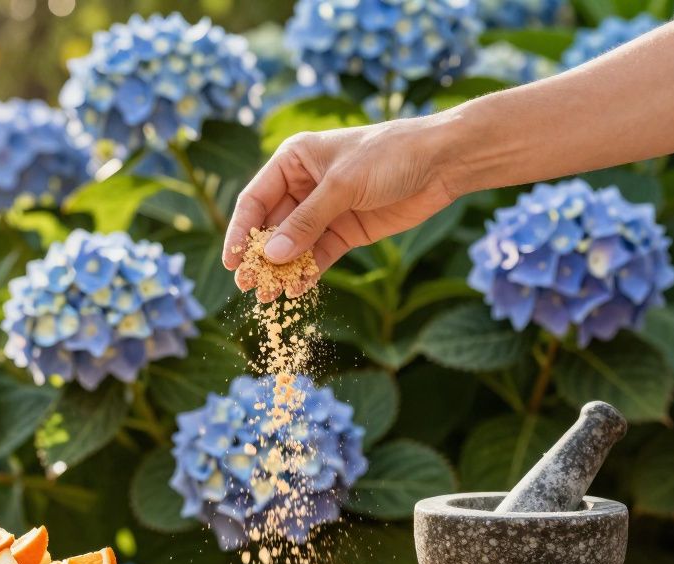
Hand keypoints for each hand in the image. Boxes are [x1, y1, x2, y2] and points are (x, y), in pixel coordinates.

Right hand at [222, 115, 460, 286]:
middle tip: (246, 285)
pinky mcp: (346, 230)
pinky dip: (308, 273)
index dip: (240, 230)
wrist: (441, 162)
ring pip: (294, 245)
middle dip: (259, 256)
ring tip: (267, 297)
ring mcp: (325, 210)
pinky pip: (319, 255)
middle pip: (271, 226)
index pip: (256, 199)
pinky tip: (296, 291)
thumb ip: (307, 221)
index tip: (232, 261)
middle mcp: (304, 185)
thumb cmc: (389, 156)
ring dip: (281, 270)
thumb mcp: (343, 185)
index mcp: (294, 161)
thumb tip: (274, 256)